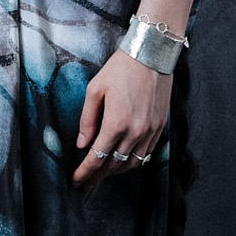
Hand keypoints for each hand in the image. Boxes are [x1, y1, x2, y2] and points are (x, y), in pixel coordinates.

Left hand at [72, 49, 171, 185]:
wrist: (152, 54)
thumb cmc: (121, 68)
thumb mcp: (95, 89)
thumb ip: (87, 119)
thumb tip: (82, 144)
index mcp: (116, 123)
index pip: (97, 158)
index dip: (84, 173)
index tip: (76, 180)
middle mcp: (135, 131)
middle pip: (114, 165)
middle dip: (97, 176)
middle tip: (86, 181)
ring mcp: (150, 131)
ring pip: (132, 164)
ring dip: (116, 171)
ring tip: (103, 173)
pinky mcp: (160, 127)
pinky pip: (146, 154)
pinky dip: (133, 162)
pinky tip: (123, 160)